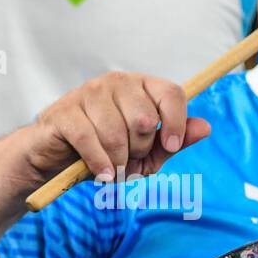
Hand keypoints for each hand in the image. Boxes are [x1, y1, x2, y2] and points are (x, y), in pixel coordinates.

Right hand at [23, 72, 212, 184]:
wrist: (52, 158)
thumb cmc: (100, 153)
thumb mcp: (142, 153)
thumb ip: (172, 142)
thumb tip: (206, 128)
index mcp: (139, 86)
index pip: (170, 93)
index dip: (176, 122)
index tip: (171, 146)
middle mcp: (115, 83)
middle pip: (144, 118)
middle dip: (139, 150)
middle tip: (127, 162)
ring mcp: (87, 94)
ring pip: (117, 133)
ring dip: (117, 162)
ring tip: (111, 171)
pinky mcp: (64, 112)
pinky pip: (90, 141)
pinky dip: (99, 164)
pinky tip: (101, 174)